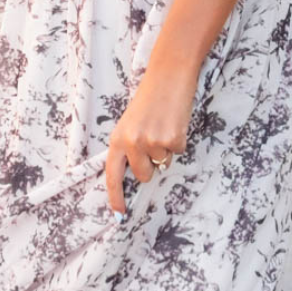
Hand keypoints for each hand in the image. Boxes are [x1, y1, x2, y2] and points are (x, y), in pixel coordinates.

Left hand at [105, 60, 196, 213]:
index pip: (112, 176)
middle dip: (152, 165)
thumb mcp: (131, 123)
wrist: (168, 76)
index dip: (115, 197)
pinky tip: (175, 122)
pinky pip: (179, 152)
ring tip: (164, 124)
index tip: (118, 214)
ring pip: (164, 163)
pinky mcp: (172, 140)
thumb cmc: (150, 99)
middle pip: (144, 175)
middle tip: (155, 140)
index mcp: (117, 140)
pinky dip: (179, 140)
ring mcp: (152, 143)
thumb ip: (130, 148)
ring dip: (167, 148)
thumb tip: (139, 174)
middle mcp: (132, 143)